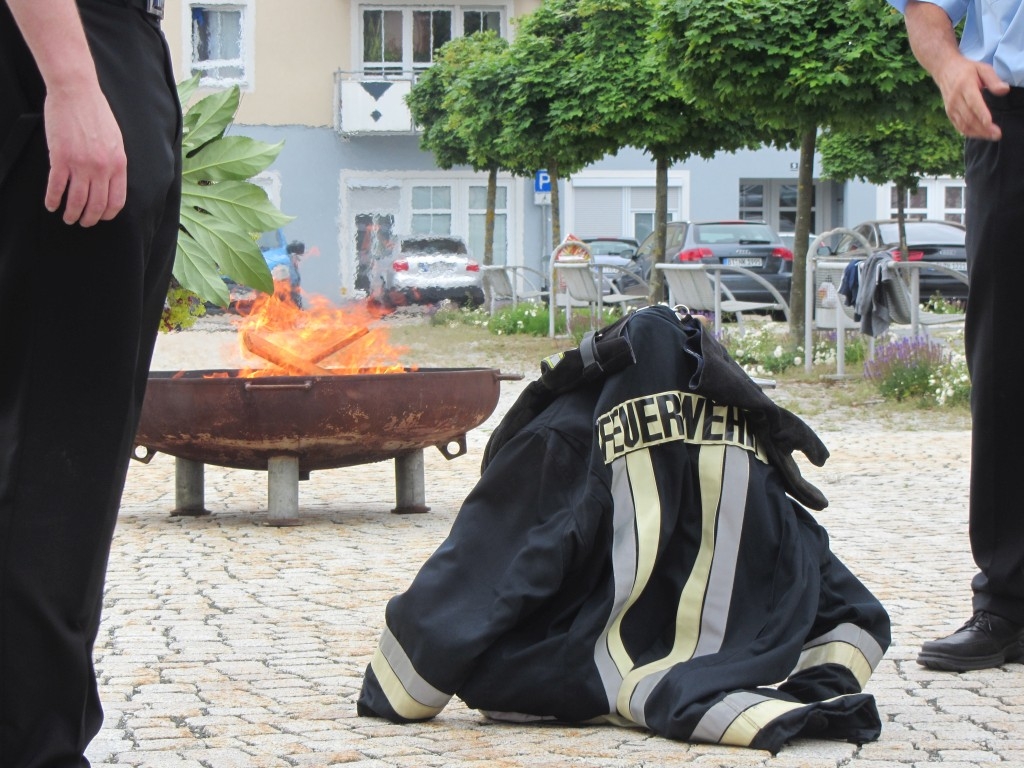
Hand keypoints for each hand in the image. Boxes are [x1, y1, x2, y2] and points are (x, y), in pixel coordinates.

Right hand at [43, 84, 126, 225]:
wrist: (76, 92)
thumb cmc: (96, 113)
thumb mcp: (116, 140)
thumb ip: (114, 162)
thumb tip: (110, 182)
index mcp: (118, 164)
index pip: (116, 200)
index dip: (107, 214)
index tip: (100, 217)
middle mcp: (102, 168)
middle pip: (96, 205)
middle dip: (89, 219)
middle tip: (82, 222)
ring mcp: (81, 164)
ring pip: (76, 200)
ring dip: (71, 214)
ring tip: (67, 218)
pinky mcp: (60, 158)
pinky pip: (56, 187)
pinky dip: (52, 200)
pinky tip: (51, 204)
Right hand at [933, 57, 1009, 140]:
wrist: (945, 70)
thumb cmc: (967, 69)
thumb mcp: (982, 68)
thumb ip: (993, 80)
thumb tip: (1004, 90)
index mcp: (965, 86)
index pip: (973, 102)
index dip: (981, 114)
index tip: (990, 123)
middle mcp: (955, 99)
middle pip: (969, 117)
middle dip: (983, 128)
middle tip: (997, 134)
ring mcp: (950, 107)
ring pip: (963, 124)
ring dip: (978, 132)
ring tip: (991, 136)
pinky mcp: (949, 113)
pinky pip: (959, 126)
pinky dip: (969, 132)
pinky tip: (980, 135)